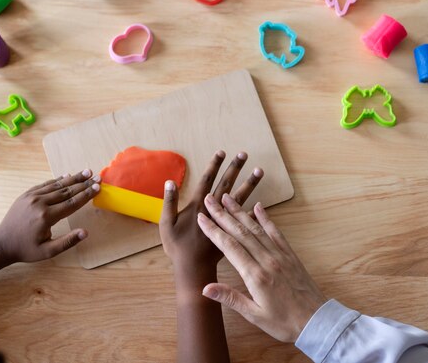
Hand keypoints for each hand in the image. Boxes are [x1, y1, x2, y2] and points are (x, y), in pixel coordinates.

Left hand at [0, 169, 99, 262]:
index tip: (98, 187)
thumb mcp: (48, 251)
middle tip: (97, 177)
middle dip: (84, 184)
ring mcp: (32, 197)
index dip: (86, 195)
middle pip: (66, 191)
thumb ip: (67, 242)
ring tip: (87, 172)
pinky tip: (67, 176)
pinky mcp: (26, 194)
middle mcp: (40, 203)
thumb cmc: (26, 249)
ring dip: (73, 178)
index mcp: (46, 217)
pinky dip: (58, 180)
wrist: (1, 243)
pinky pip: (45, 184)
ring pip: (57, 185)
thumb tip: (85, 232)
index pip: (71, 203)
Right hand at [159, 151, 262, 272]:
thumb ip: (168, 203)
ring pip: (243, 202)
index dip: (215, 167)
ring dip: (250, 185)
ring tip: (259, 170)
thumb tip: (169, 182)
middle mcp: (217, 214)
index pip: (209, 183)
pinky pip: (252, 224)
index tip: (221, 152)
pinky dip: (256, 212)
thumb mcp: (166, 227)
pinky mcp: (236, 235)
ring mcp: (228, 224)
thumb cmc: (178, 252)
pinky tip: (261, 203)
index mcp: (200, 209)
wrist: (194, 275)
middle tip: (242, 154)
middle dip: (235, 170)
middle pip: (229, 188)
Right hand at [197, 196, 326, 342]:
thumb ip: (230, 298)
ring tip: (227, 198)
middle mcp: (267, 260)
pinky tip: (258, 206)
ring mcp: (280, 255)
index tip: (201, 218)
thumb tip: (205, 288)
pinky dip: (265, 218)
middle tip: (209, 200)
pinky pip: (275, 232)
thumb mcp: (254, 315)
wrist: (317, 321)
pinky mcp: (290, 254)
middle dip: (223, 214)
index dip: (213, 230)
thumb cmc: (284, 322)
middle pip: (240, 232)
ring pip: (256, 228)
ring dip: (240, 212)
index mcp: (255, 275)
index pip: (229, 246)